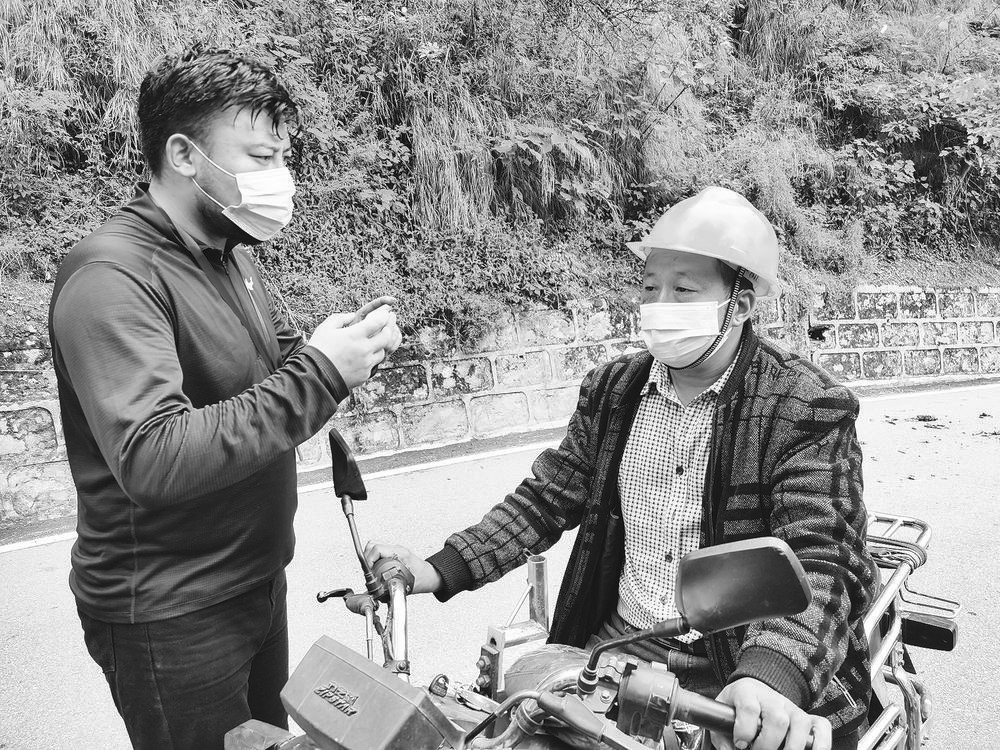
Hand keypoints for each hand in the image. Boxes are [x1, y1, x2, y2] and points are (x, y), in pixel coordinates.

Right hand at [308, 304, 401, 389]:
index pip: (377, 322)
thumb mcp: (325, 328)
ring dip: (381, 345)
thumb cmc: (318, 350)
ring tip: (376, 341)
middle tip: (387, 325)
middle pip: (386, 336)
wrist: (315, 376)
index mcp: (355, 335)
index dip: (383, 315)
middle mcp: (364, 349)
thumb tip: (352, 315)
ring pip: (382, 352)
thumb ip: (340, 318)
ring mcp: (366, 363)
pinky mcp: (365, 375)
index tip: (385, 312)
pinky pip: (374, 365)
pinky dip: (372, 359)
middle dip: (388, 329)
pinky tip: (366, 356)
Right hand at [363, 541, 442, 593]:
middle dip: (366, 558)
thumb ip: (394, 586)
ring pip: (374, 548)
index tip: (368, 570)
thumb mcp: (408, 583)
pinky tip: (376, 570)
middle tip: (368, 571)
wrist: (432, 576)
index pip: (377, 548)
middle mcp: (396, 550)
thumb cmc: (424, 578)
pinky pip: (379, 553)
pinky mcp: (393, 555)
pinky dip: (374, 560)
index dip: (368, 559)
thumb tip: (380, 592)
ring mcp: (394, 551)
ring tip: (370, 571)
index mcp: (400, 553)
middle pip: (373, 546)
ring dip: (369, 559)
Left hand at [712, 678, 830, 749]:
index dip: (745, 730)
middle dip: (767, 744)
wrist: (753, 690)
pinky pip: (822, 728)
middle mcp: (773, 698)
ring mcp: (792, 707)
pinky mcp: (808, 718)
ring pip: (800, 725)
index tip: (740, 743)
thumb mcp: (722, 715)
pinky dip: (821, 745)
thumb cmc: (736, 707)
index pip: (750, 708)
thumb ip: (721, 735)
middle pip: (777, 719)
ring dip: (791, 748)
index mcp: (747, 692)